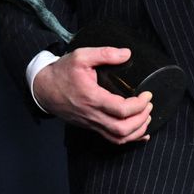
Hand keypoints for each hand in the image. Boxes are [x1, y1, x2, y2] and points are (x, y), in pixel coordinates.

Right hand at [33, 46, 152, 144]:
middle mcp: (92, 114)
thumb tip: (127, 53)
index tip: (148, 95)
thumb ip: (104, 53)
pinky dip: (129, 139)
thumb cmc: (62, 72)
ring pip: (118, 138)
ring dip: (137, 131)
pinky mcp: (90, 126)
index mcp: (92, 97)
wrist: (43, 88)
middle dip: (141, 119)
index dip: (139, 105)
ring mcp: (91, 123)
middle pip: (122, 129)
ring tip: (147, 117)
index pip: (121, 109)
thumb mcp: (81, 56)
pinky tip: (140, 133)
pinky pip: (111, 139)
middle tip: (149, 105)